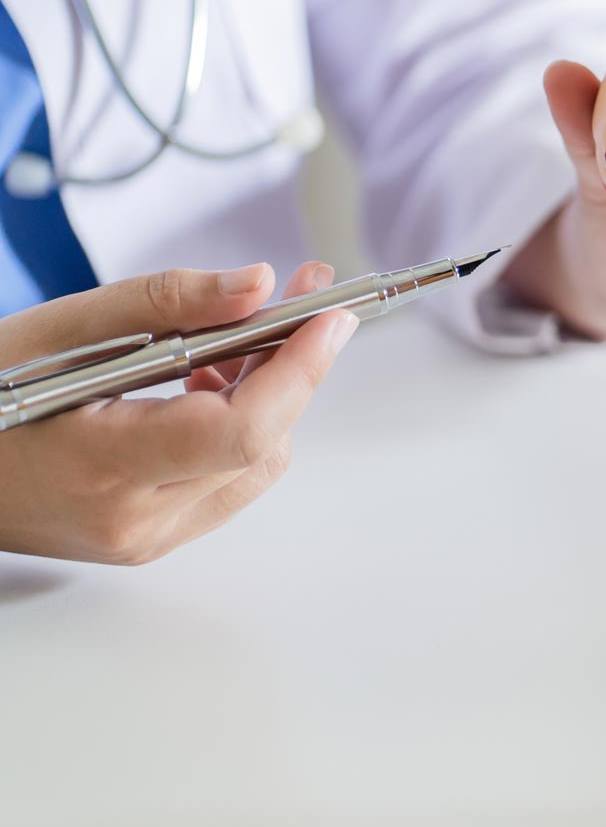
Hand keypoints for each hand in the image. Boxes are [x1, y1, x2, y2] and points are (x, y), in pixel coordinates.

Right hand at [0, 263, 353, 564]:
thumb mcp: (54, 331)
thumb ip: (163, 304)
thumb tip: (256, 286)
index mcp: (103, 468)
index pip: (240, 429)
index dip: (299, 369)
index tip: (331, 314)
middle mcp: (134, 520)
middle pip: (260, 445)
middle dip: (291, 367)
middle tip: (297, 300)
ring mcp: (143, 540)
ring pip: (253, 467)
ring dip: (265, 398)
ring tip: (230, 342)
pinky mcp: (148, 540)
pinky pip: (224, 483)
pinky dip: (235, 430)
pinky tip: (203, 384)